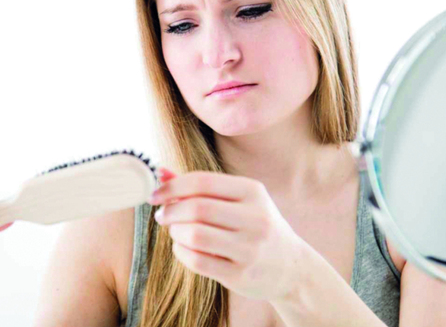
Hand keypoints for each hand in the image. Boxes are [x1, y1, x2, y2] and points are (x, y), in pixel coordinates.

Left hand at [150, 168, 306, 300]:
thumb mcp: (238, 199)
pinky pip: (198, 261)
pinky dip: (182, 253)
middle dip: (171, 211)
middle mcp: (255, 218)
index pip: (202, 181)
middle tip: (162, 216)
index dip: (172, 187)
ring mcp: (250, 248)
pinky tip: (184, 248)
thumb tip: (160, 172)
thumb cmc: (256, 226)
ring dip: (176, 233)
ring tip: (176, 232)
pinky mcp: (241, 274)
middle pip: (197, 208)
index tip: (155, 196)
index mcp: (253, 191)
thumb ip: (200, 186)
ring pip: (195, 236)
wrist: (290, 267)